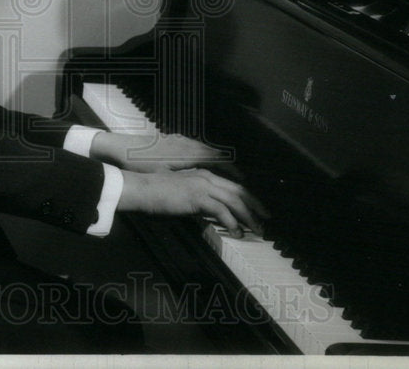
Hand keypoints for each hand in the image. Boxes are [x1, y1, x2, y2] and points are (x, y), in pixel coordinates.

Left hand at [91, 131, 238, 175]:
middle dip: (230, 166)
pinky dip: (205, 156)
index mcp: (189, 153)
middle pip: (216, 153)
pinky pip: (196, 147)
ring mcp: (180, 140)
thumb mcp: (166, 178)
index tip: (245, 181)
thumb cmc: (141, 165)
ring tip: (228, 172)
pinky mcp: (173, 140)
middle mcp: (188, 143)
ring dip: (218, 160)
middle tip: (242, 178)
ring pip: (206, 149)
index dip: (233, 171)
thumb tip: (206, 189)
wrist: (120, 147)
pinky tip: (204, 164)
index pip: (219, 160)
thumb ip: (187, 181)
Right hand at [117, 168, 266, 237]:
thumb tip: (208, 215)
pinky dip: (232, 223)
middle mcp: (207, 177)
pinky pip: (222, 210)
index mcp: (204, 175)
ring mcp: (203, 185)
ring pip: (235, 200)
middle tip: (266, 220)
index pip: (232, 185)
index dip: (248, 197)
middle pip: (239, 190)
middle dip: (256, 206)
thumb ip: (196, 201)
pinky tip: (237, 233)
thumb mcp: (181, 196)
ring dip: (248, 217)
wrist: (142, 189)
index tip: (257, 210)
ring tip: (257, 230)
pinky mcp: (197, 197)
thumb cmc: (156, 194)